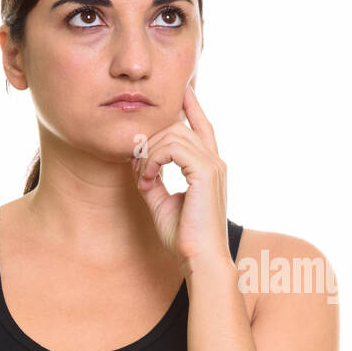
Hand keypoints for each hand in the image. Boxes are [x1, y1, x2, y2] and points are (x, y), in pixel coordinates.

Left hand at [130, 84, 230, 268]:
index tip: (181, 90)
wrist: (199, 260)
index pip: (201, 126)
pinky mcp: (205, 172)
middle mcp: (215, 162)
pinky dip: (152, 161)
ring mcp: (213, 165)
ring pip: (173, 133)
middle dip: (150, 139)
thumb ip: (154, 179)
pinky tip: (147, 179)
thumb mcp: (162, 202)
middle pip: (178, 126)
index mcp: (209, 168)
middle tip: (137, 167)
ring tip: (143, 178)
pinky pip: (172, 148)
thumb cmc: (184, 239)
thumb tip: (141, 165)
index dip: (191, 105)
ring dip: (148, 153)